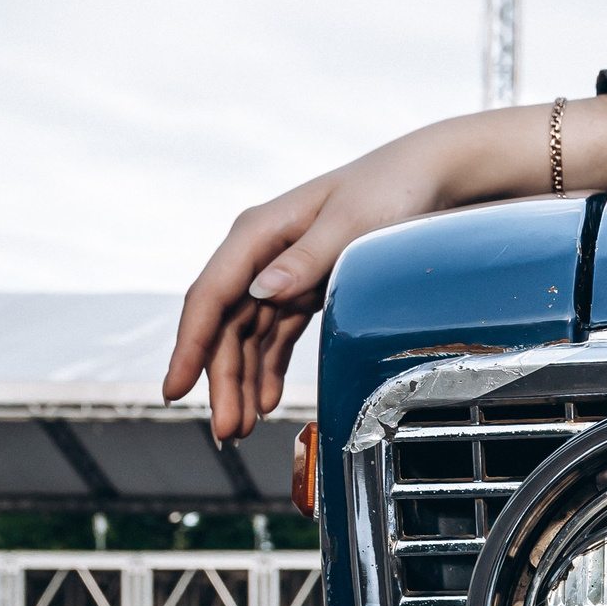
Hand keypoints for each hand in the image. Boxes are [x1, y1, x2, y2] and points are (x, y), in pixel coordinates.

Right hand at [163, 97, 606, 439]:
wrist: (431, 176)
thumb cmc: (392, 188)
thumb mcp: (353, 225)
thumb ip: (307, 258)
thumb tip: (261, 292)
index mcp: (260, 232)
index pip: (211, 296)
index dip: (190, 346)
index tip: (175, 389)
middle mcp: (262, 252)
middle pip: (225, 325)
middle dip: (221, 380)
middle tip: (227, 430)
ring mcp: (282, 270)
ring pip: (247, 335)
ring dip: (242, 382)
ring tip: (243, 427)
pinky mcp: (305, 286)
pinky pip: (274, 334)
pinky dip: (268, 368)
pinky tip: (268, 400)